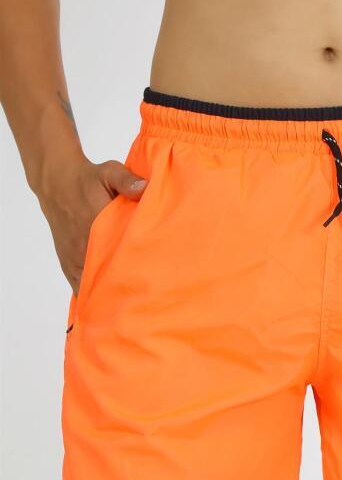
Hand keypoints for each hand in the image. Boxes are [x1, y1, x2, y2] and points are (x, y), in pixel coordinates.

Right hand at [38, 156, 146, 295]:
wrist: (56, 182)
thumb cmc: (87, 178)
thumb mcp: (109, 172)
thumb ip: (127, 180)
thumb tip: (146, 188)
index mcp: (96, 227)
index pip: (117, 258)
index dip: (133, 274)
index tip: (148, 285)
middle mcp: (83, 246)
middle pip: (105, 278)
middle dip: (123, 290)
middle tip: (142, 300)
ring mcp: (74, 257)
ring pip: (90, 285)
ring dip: (106, 295)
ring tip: (125, 307)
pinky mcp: (67, 261)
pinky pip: (78, 283)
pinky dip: (90, 294)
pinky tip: (104, 305)